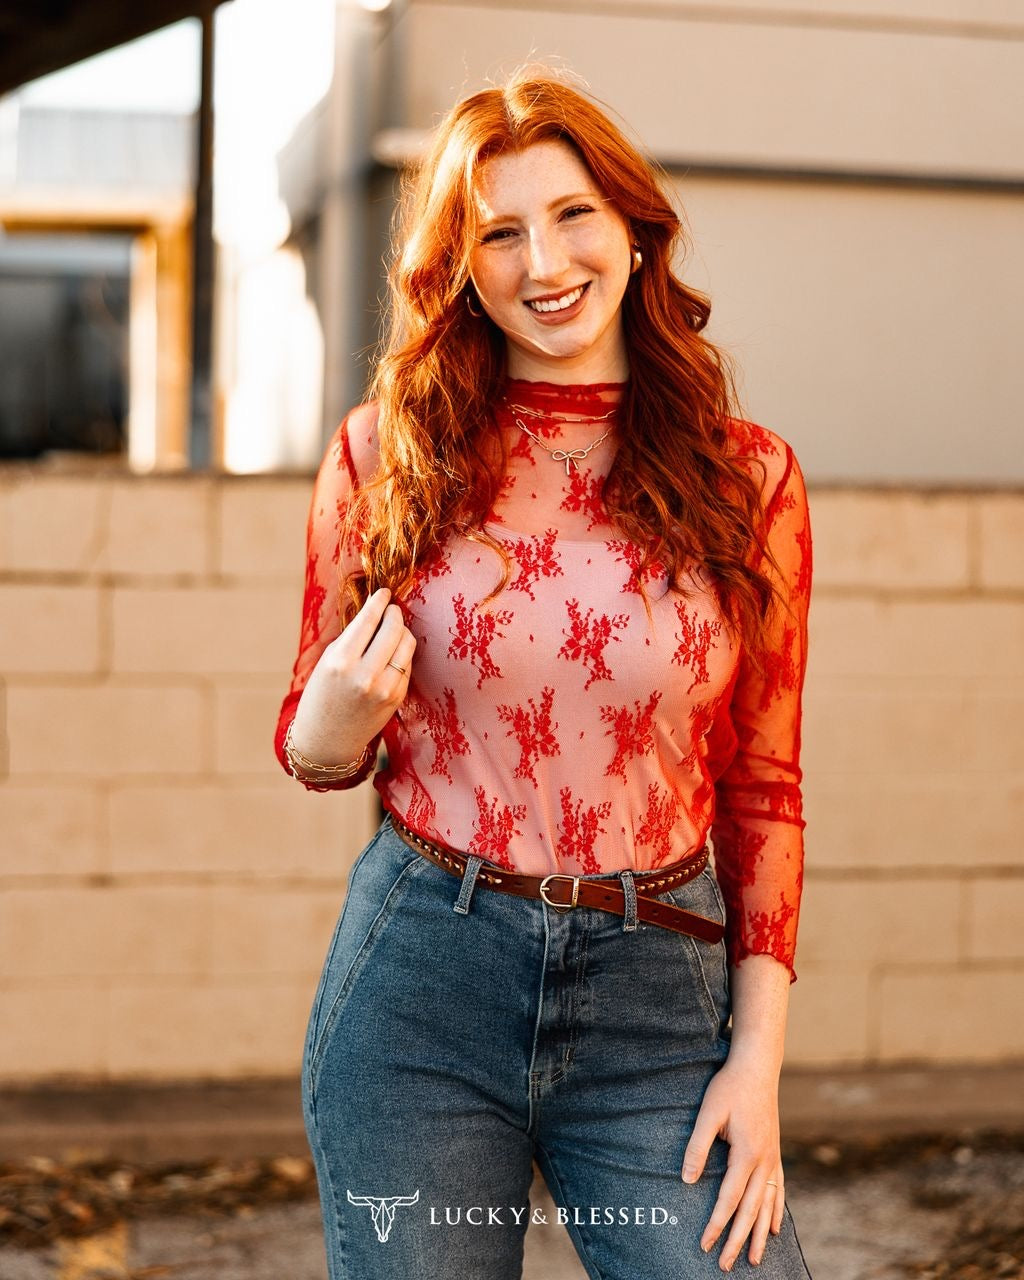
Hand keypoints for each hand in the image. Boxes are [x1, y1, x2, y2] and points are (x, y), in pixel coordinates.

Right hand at [291, 587, 415, 763]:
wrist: (327, 739)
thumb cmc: (323, 694)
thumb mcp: (328, 661)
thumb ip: (353, 637)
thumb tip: (378, 609)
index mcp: (340, 662)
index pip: (369, 620)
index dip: (380, 601)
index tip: (384, 592)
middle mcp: (364, 675)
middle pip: (394, 628)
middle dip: (394, 614)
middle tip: (391, 610)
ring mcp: (384, 689)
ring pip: (407, 643)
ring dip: (402, 631)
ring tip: (391, 631)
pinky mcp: (397, 698)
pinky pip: (407, 664)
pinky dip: (401, 654)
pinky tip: (391, 654)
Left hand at [681, 1059, 784, 1269]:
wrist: (757, 1067)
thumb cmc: (729, 1087)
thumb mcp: (708, 1113)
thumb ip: (698, 1147)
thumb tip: (687, 1180)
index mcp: (746, 1153)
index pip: (730, 1199)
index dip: (717, 1224)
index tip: (705, 1244)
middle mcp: (764, 1161)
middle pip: (751, 1210)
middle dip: (738, 1240)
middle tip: (725, 1264)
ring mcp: (773, 1157)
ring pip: (768, 1205)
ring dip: (760, 1234)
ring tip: (755, 1260)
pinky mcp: (775, 1152)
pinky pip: (778, 1190)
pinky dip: (776, 1212)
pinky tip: (775, 1228)